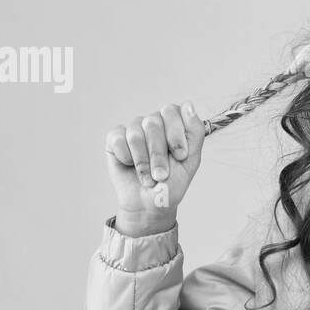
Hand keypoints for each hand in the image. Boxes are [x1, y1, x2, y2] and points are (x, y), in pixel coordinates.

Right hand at [104, 102, 205, 228]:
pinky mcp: (115, 139)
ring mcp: (134, 129)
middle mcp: (153, 122)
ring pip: (136, 133)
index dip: (176, 134)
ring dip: (143, 161)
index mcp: (173, 123)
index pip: (172, 111)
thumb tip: (188, 104)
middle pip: (153, 122)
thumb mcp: (191, 160)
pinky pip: (118, 139)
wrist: (151, 204)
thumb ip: (195, 132)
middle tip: (162, 174)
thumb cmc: (172, 182)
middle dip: (159, 154)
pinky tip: (130, 166)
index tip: (180, 156)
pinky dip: (127, 158)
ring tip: (148, 177)